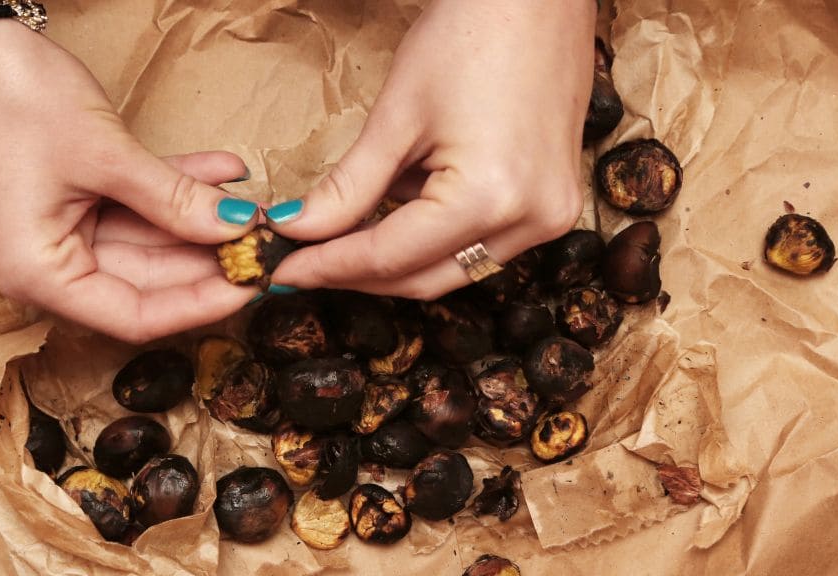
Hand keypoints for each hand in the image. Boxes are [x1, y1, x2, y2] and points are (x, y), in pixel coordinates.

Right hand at [0, 2, 260, 342]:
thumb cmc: (12, 98)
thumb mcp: (106, 155)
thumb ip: (174, 200)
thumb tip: (239, 230)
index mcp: (38, 274)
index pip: (135, 316)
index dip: (201, 305)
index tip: (253, 286)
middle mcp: (45, 266)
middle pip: (145, 283)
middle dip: (208, 260)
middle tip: (266, 245)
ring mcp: (58, 234)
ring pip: (146, 243)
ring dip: (197, 220)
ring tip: (254, 205)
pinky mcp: (69, 202)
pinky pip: (133, 208)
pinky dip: (173, 191)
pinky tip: (223, 174)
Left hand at [265, 0, 595, 299]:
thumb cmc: (471, 34)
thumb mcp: (396, 116)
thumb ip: (347, 188)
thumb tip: (297, 229)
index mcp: (489, 199)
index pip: (389, 257)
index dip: (328, 267)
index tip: (284, 270)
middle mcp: (531, 222)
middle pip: (425, 279)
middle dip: (360, 275)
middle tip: (305, 262)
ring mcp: (550, 217)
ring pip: (454, 270)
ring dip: (397, 259)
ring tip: (344, 232)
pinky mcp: (554, 204)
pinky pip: (482, 244)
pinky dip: (434, 237)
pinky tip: (401, 206)